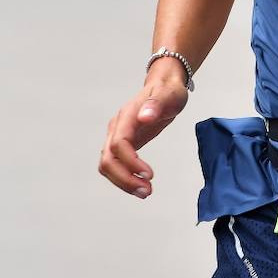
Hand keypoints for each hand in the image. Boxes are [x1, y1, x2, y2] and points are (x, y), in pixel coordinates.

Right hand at [98, 61, 189, 198]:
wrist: (164, 85)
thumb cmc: (168, 90)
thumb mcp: (170, 95)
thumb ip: (157, 104)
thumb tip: (145, 116)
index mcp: (127, 116)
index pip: (118, 144)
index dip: (130, 162)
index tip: (149, 174)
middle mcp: (117, 127)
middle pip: (108, 159)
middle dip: (125, 179)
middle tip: (147, 191)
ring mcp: (117, 135)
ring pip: (108, 165)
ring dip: (123, 182)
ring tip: (146, 192)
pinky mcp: (122, 143)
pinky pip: (116, 165)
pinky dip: (125, 177)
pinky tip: (141, 184)